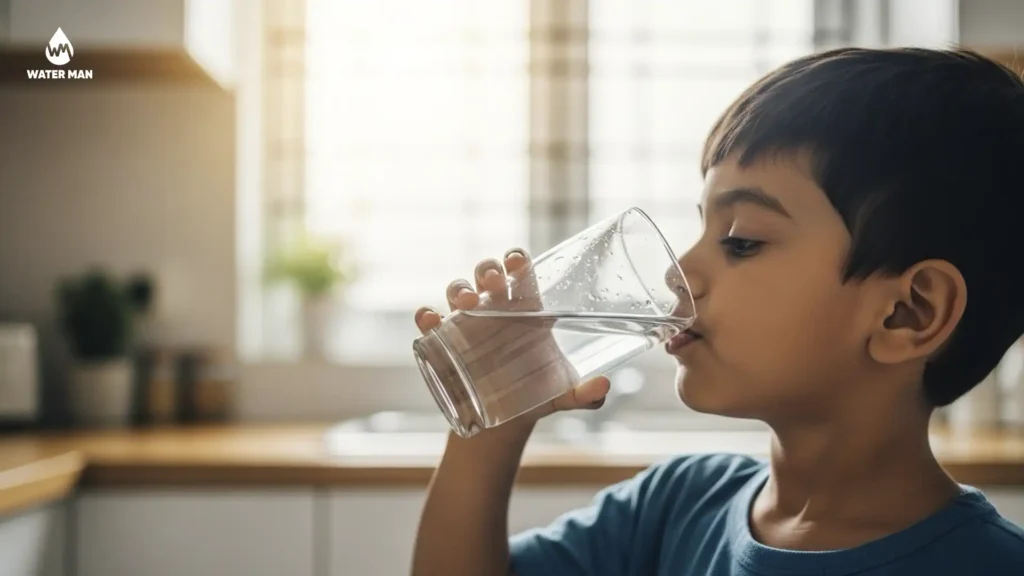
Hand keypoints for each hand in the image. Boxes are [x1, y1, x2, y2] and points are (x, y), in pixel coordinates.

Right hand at [415, 248, 609, 424]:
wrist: (503, 422)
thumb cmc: (538, 395)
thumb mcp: (564, 395)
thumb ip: (586, 393)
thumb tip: (603, 386)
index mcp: (526, 308)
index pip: (521, 272)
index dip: (517, 260)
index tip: (518, 263)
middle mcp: (496, 309)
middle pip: (487, 274)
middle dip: (487, 270)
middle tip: (491, 283)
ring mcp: (468, 323)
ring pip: (458, 290)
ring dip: (459, 288)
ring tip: (466, 303)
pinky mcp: (445, 342)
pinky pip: (431, 321)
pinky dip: (426, 316)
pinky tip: (429, 320)